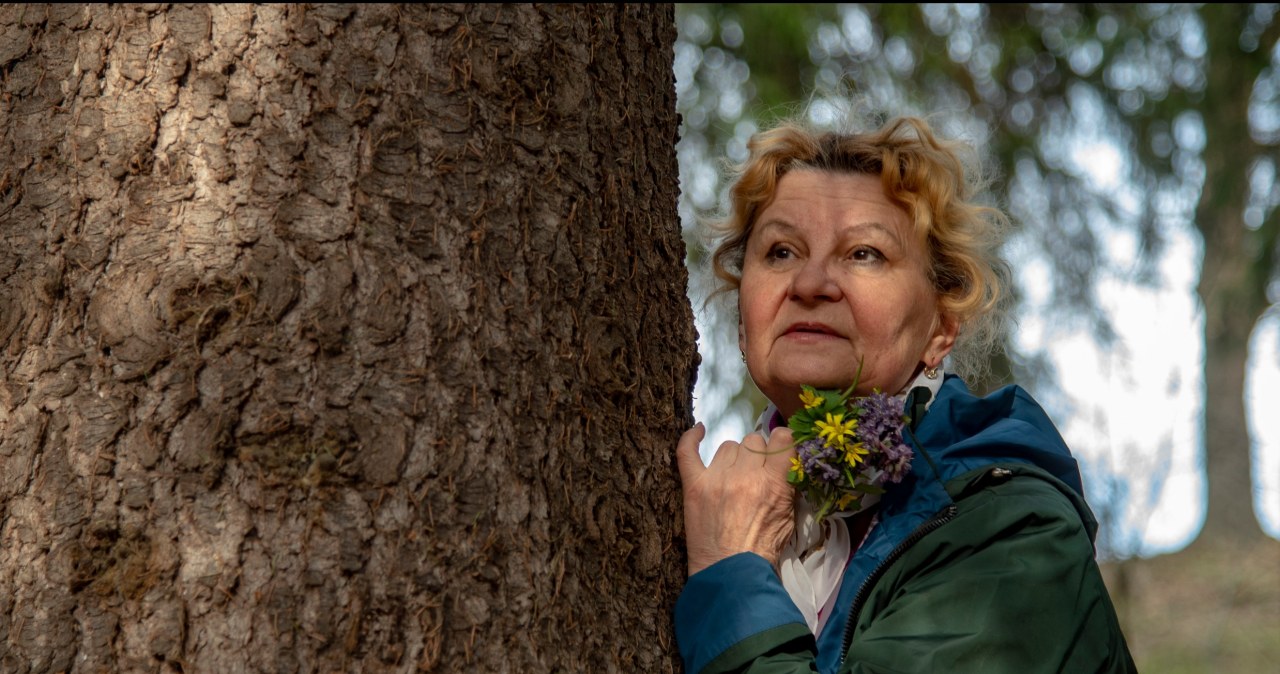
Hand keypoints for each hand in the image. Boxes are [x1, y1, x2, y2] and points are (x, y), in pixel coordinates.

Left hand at [676, 423, 796, 576]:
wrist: (731, 575)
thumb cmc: (763, 551)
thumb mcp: (789, 518)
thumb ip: (788, 486)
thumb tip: (788, 461)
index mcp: (774, 484)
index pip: (782, 439)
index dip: (782, 443)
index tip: (779, 451)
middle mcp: (745, 476)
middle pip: (753, 441)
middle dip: (757, 455)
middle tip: (755, 474)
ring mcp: (716, 479)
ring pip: (728, 446)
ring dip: (733, 458)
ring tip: (733, 478)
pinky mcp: (693, 486)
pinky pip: (687, 451)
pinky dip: (690, 438)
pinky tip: (698, 431)